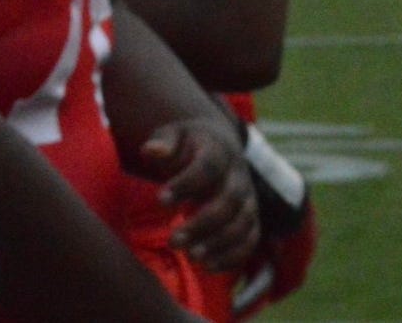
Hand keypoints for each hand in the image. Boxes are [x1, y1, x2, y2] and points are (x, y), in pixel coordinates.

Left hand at [138, 116, 259, 273]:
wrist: (218, 147)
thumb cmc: (186, 145)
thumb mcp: (172, 135)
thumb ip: (163, 143)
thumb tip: (151, 150)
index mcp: (219, 150)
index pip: (207, 167)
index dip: (186, 184)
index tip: (159, 201)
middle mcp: (239, 175)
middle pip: (228, 200)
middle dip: (202, 223)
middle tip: (173, 241)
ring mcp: (248, 198)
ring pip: (242, 223)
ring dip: (218, 244)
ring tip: (190, 257)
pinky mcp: (251, 218)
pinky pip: (249, 241)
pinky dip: (233, 256)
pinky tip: (207, 267)